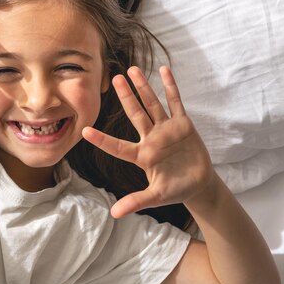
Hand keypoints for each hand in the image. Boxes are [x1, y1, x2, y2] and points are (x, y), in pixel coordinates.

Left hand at [82, 66, 215, 218]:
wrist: (198, 184)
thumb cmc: (175, 190)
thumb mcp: (156, 197)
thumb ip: (136, 202)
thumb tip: (114, 214)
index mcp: (142, 155)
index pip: (118, 146)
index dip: (102, 139)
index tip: (84, 130)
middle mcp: (151, 138)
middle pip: (135, 113)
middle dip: (125, 96)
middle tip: (113, 78)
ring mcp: (166, 129)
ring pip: (152, 104)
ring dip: (143, 87)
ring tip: (133, 69)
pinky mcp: (182, 124)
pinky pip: (175, 102)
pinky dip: (170, 86)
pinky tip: (164, 70)